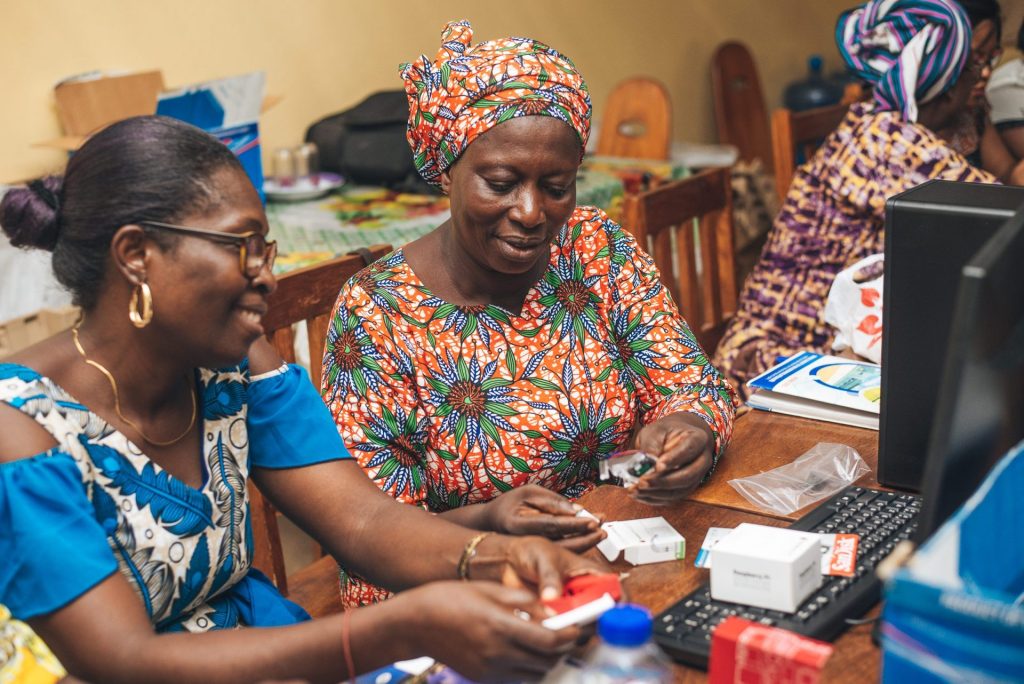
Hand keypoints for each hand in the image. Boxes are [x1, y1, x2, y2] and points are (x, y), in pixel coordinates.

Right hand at [402, 581, 578, 681]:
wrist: (417, 623)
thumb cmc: (452, 598)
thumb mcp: (491, 590)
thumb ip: (526, 602)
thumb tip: (555, 613)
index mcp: (501, 626)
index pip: (550, 641)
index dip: (570, 637)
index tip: (578, 628)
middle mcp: (497, 653)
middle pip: (547, 661)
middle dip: (563, 649)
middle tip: (567, 634)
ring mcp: (490, 669)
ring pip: (535, 673)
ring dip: (547, 660)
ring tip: (545, 642)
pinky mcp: (483, 678)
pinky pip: (517, 677)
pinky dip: (528, 667)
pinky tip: (523, 650)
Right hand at [483, 485, 605, 551]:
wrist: (494, 521)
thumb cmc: (511, 503)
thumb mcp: (528, 493)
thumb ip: (551, 501)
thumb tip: (576, 510)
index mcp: (520, 524)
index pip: (552, 525)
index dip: (573, 524)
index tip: (592, 521)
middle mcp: (527, 540)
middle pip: (561, 542)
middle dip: (585, 536)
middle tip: (602, 527)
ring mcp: (534, 548)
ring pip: (564, 548)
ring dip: (585, 540)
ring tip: (602, 528)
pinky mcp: (541, 551)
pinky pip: (562, 548)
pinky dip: (579, 541)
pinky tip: (591, 532)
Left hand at [631, 413, 713, 504]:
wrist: (673, 439)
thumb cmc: (664, 433)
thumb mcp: (656, 431)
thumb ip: (652, 444)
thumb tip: (647, 464)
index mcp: (698, 439)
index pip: (689, 450)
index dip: (674, 459)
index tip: (658, 465)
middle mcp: (702, 460)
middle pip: (687, 475)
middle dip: (663, 481)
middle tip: (642, 481)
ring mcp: (696, 477)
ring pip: (680, 490)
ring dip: (656, 492)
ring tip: (635, 490)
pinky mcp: (686, 488)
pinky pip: (673, 498)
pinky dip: (654, 498)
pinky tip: (639, 495)